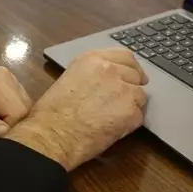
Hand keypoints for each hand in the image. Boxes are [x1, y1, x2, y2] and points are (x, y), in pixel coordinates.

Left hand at [0, 61, 32, 140]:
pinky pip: (19, 106)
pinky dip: (11, 119)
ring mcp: (10, 80)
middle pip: (25, 111)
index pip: (18, 113)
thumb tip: (4, 133)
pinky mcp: (10, 86)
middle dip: (12, 129)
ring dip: (12, 124)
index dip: (9, 132)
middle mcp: (7, 77)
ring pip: (25, 110)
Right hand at [5, 48, 147, 171]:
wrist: (52, 135)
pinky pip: (138, 116)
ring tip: (111, 117)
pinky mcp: (130, 112)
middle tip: (119, 103)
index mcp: (93, 59)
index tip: (135, 76)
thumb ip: (93, 73)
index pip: (125, 56)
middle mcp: (111, 70)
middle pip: (135, 76)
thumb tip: (108, 80)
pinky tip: (112, 128)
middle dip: (130, 88)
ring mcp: (123, 91)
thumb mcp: (70, 77)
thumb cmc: (53, 112)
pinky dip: (129, 124)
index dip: (132, 68)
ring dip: (130, 106)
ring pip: (139, 96)